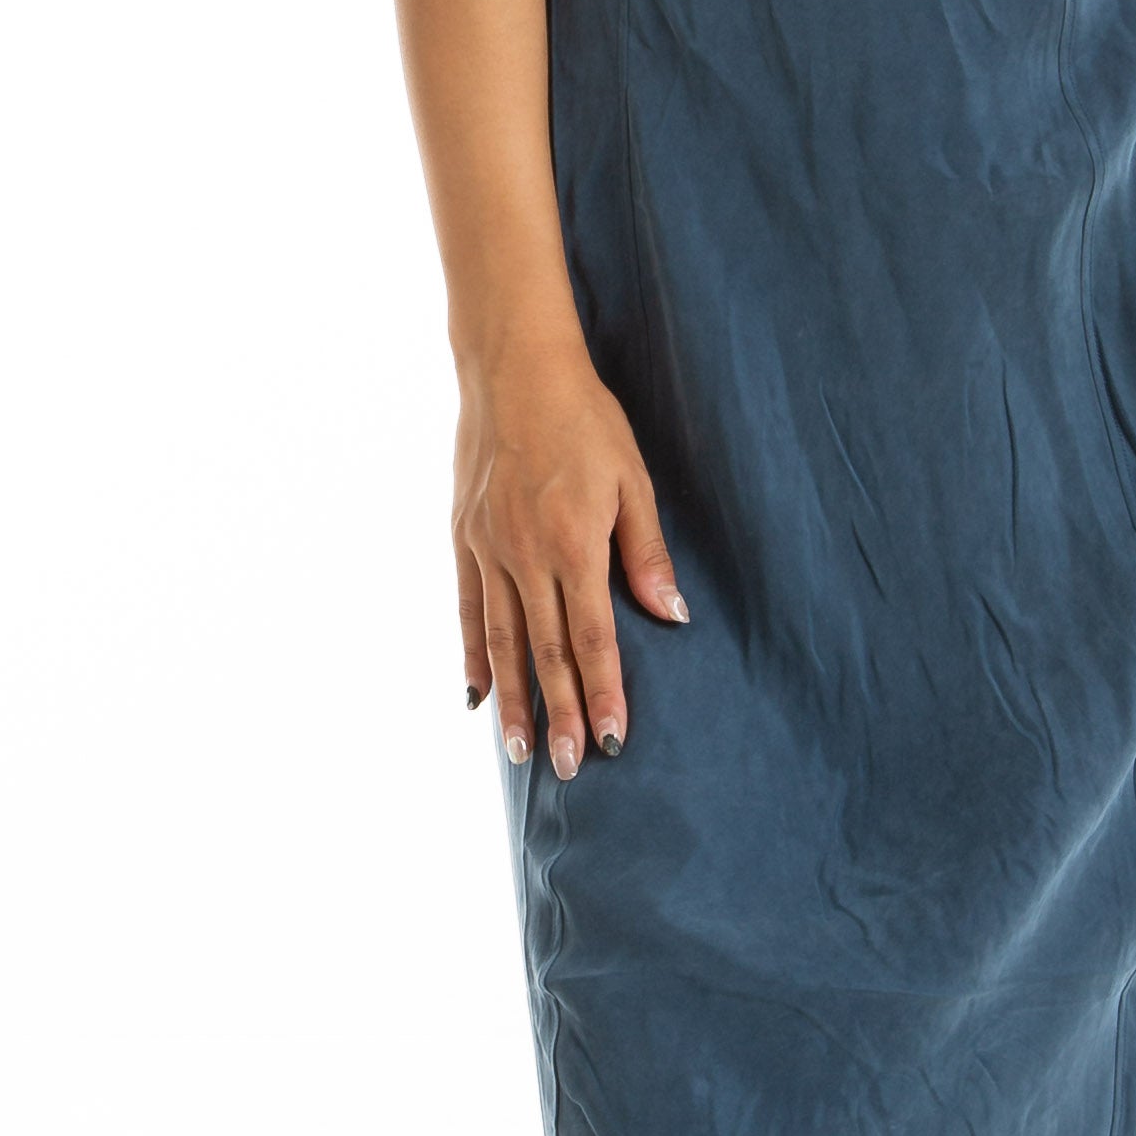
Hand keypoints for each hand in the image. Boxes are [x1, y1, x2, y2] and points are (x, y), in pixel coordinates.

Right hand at [454, 331, 687, 774]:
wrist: (512, 367)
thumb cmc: (585, 418)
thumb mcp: (633, 479)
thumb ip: (647, 553)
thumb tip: (672, 616)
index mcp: (574, 543)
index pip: (593, 638)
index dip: (604, 693)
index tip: (615, 739)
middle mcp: (525, 555)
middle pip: (546, 653)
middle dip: (559, 715)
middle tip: (570, 769)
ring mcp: (487, 549)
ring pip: (502, 642)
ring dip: (513, 700)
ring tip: (518, 752)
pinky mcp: (463, 538)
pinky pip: (468, 610)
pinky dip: (472, 655)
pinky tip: (476, 693)